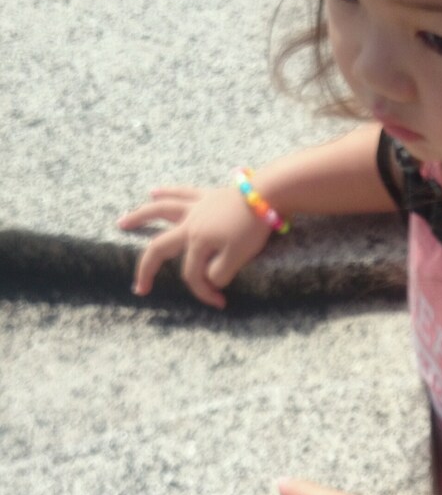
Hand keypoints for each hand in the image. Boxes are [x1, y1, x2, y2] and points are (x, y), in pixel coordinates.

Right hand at [118, 185, 272, 308]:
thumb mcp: (239, 257)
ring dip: (139, 217)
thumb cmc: (253, 227)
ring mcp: (195, 207)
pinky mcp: (205, 196)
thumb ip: (220, 273)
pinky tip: (154, 191)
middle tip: (139, 288)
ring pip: (160, 211)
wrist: (267, 195)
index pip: (193, 274)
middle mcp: (189, 224)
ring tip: (122, 222)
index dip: (204, 292)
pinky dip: (166, 192)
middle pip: (160, 247)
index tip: (221, 303)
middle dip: (147, 270)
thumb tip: (209, 279)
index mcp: (198, 241)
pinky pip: (180, 193)